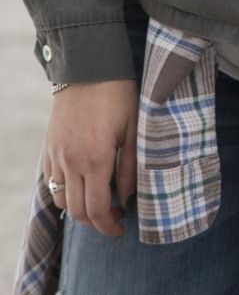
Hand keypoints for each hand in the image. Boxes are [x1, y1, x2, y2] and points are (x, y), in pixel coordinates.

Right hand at [44, 80, 138, 237]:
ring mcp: (56, 155)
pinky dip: (64, 190)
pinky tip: (81, 183)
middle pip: (77, 211)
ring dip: (78, 208)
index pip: (97, 210)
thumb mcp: (133, 129)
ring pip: (61, 199)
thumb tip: (127, 197)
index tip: (121, 229)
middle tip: (113, 219)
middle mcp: (71, 162)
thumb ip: (130, 167)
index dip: (109, 226)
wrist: (88, 65)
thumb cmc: (118, 94)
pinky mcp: (49, 146)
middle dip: (95, 223)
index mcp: (95, 159)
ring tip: (98, 202)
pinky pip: (51, 180)